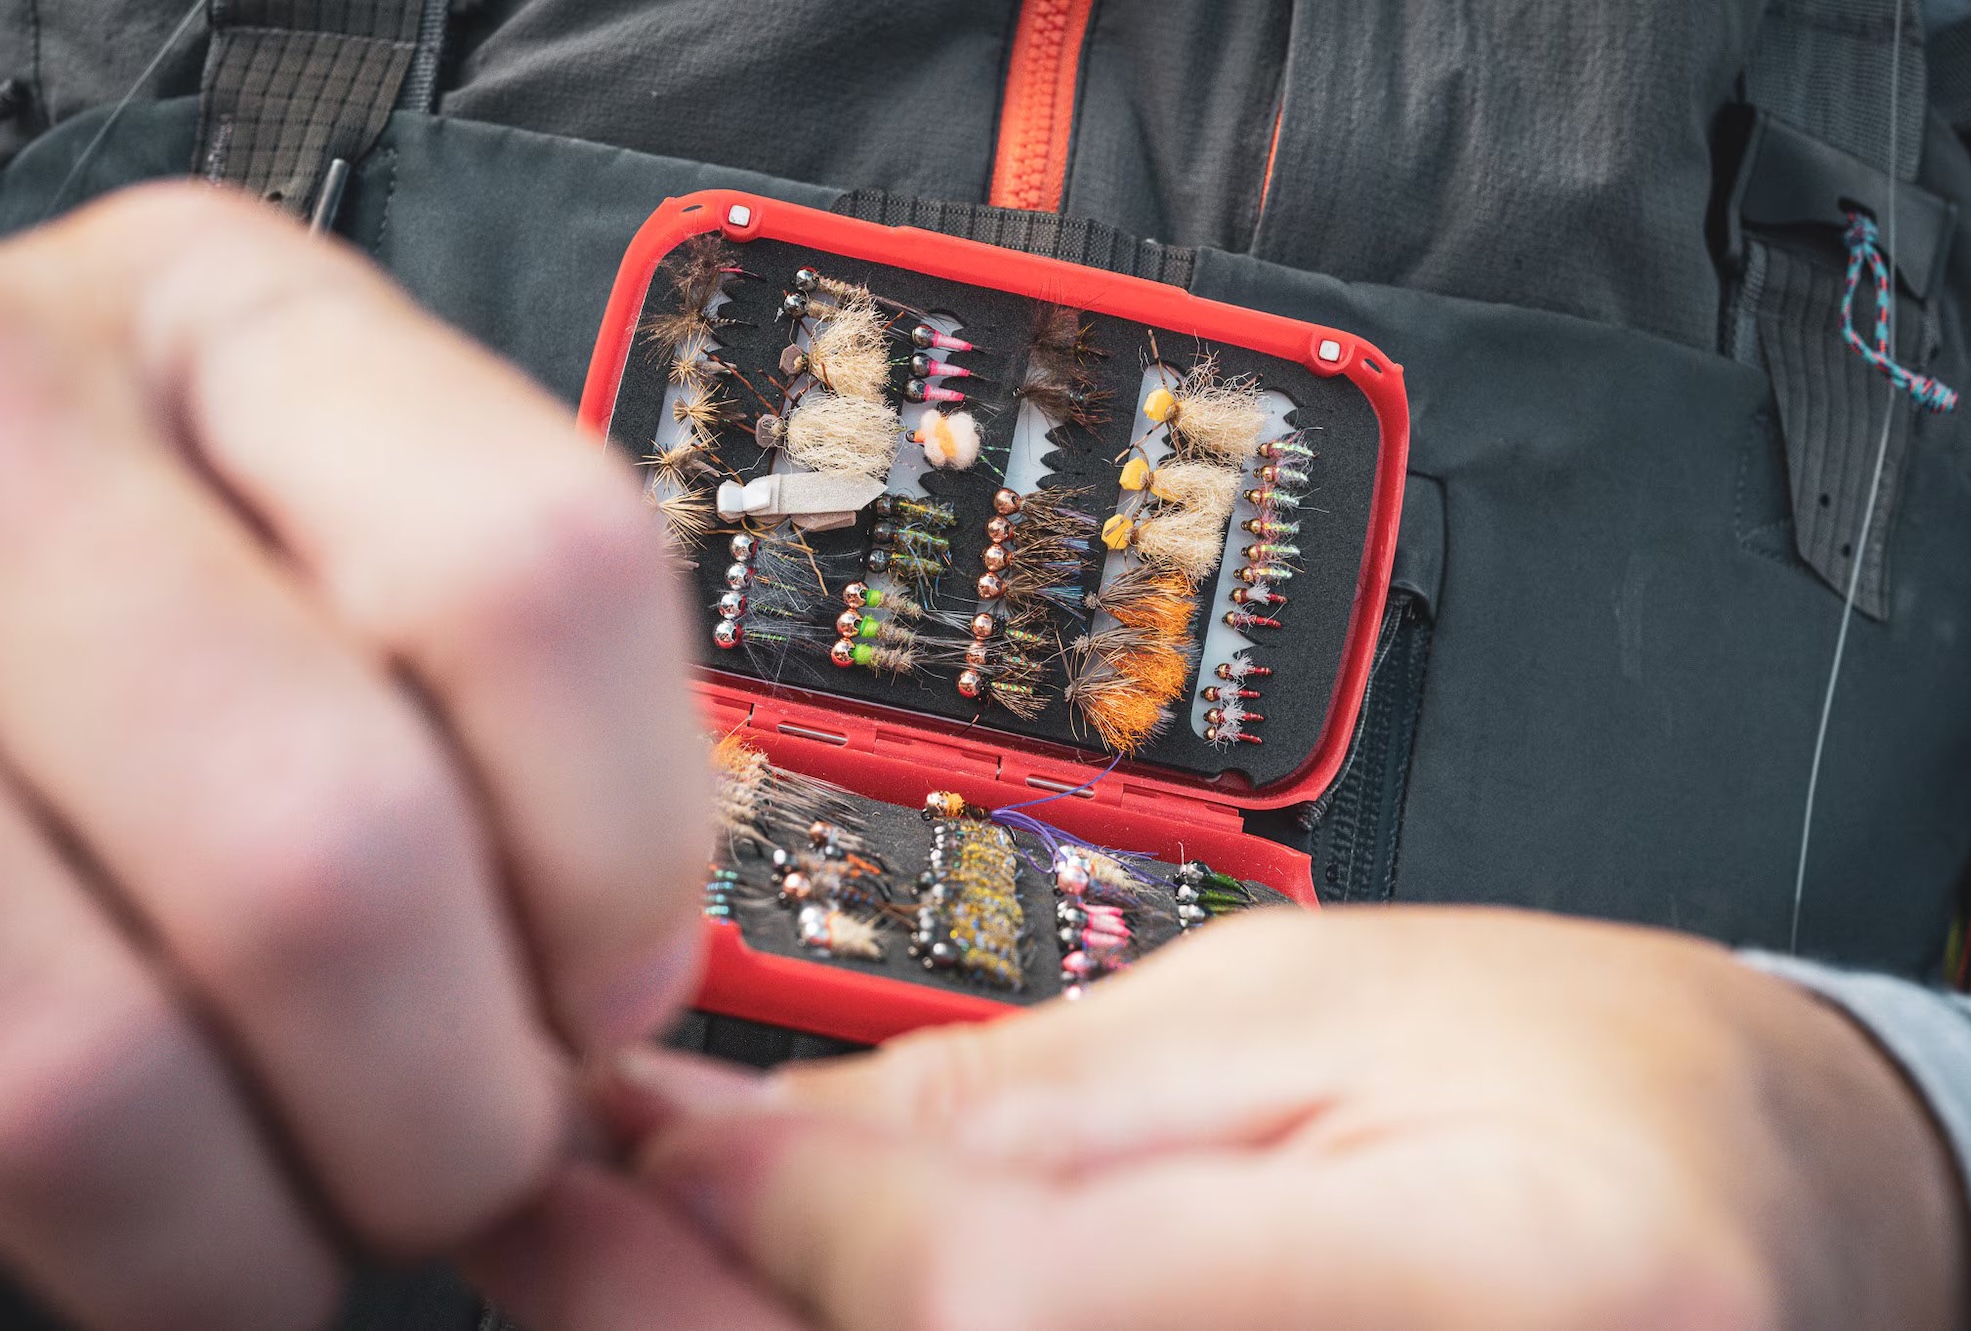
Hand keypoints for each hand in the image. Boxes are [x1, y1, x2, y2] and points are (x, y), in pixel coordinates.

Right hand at [0, 184, 707, 1327]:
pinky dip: (165, 1237)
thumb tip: (628, 971)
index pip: (539, 572)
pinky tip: (207, 1213)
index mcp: (231, 327)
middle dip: (463, 1084)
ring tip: (344, 1198)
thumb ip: (477, 676)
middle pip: (342, 840)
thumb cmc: (119, 595)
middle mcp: (19, 437)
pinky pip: (25, 1114)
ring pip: (128, 1044)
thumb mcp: (291, 527)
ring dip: (306, 1188)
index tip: (623, 977)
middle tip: (486, 1137)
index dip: (623, 840)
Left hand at [593, 909, 1970, 1330]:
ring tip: (643, 1244)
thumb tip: (734, 1149)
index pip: (1011, 1305)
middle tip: (558, 1204)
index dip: (786, 1219)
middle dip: (689, 1326)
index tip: (629, 1126)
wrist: (1716, 1204)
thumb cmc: (1559, 1077)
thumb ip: (1017, 1107)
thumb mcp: (1298, 1010)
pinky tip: (788, 1294)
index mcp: (1496, 1280)